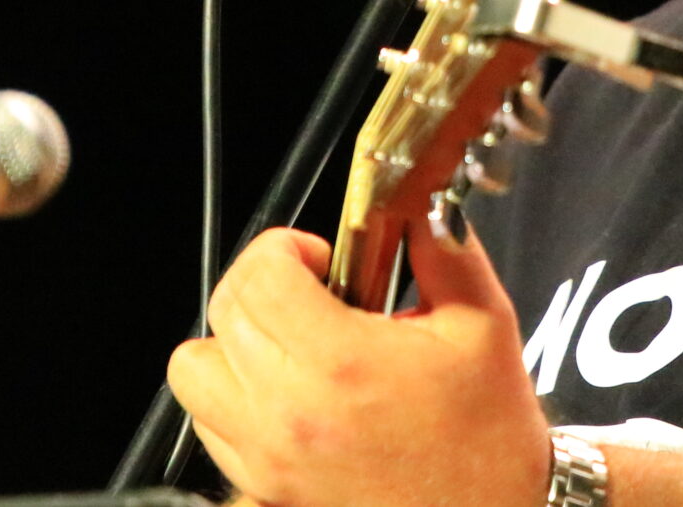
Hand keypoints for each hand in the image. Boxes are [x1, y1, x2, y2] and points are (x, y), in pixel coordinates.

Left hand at [168, 219, 551, 506]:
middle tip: (313, 290)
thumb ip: (444, 249)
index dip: (286, 247)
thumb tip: (417, 204)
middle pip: (223, 310)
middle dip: (264, 282)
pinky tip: (288, 392)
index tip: (322, 257)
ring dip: (233, 342)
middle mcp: (289, 412)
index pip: (260, 273)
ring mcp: (267, 457)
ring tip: (289, 341)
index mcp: (342, 362)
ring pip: (195, 369)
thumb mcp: (483, 326)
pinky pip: (209, 425)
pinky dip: (234, 398)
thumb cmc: (487, 442)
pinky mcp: (263, 487)